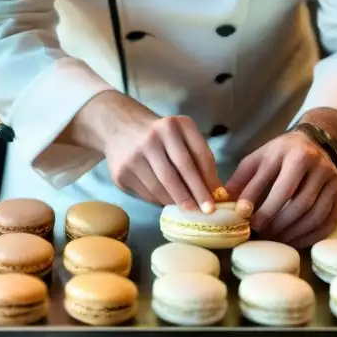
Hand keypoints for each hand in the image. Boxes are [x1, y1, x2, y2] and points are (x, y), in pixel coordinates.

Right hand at [67, 91, 222, 212]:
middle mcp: (153, 137)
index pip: (198, 154)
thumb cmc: (159, 135)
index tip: (217, 197)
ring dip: (178, 202)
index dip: (209, 178)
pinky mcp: (121, 173)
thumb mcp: (180, 134)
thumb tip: (215, 191)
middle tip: (207, 212)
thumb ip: (198, 157)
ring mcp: (135, 155)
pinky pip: (147, 194)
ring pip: (162, 187)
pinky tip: (169, 203)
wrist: (119, 127)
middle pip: (180, 171)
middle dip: (196, 194)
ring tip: (189, 210)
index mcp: (174, 125)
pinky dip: (161, 201)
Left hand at [225, 131, 336, 247]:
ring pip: (315, 215)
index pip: (279, 187)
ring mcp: (333, 180)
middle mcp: (318, 166)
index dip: (262, 208)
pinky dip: (311, 236)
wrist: (315, 141)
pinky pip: (328, 222)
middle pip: (299, 203)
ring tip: (276, 237)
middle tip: (261, 232)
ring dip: (293, 232)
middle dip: (278, 223)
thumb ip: (242, 179)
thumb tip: (224, 202)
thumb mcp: (259, 158)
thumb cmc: (282, 153)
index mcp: (295, 154)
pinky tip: (295, 240)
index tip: (246, 220)